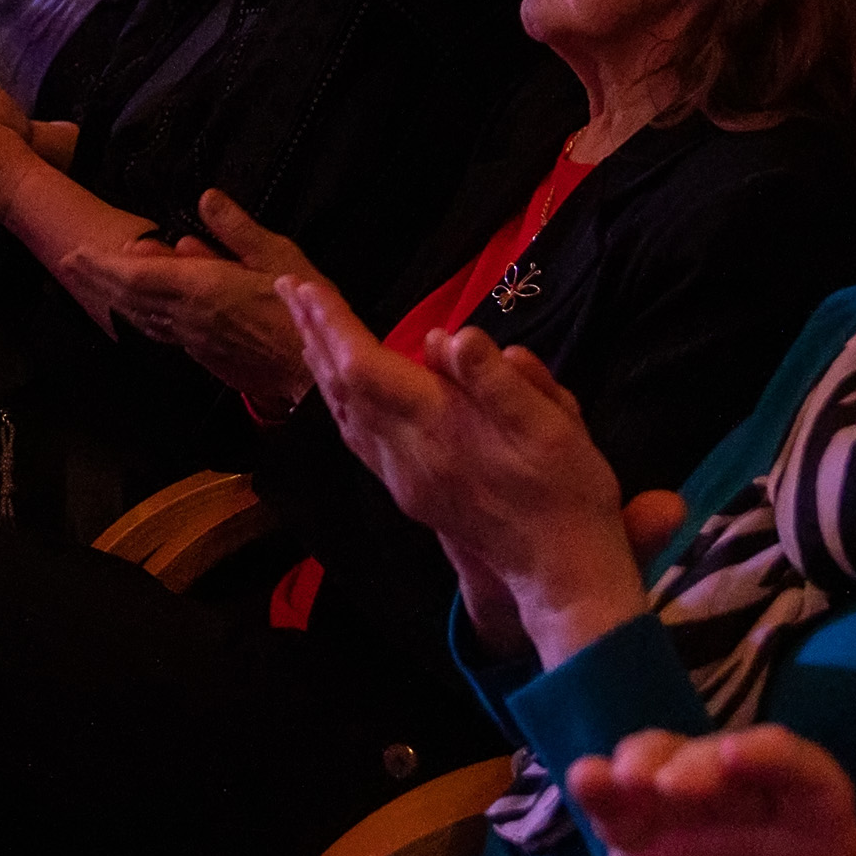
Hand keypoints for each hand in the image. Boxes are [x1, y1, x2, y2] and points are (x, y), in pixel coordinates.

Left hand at [51, 192, 328, 408]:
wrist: (316, 379)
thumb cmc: (304, 313)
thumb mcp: (278, 257)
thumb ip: (237, 229)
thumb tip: (206, 198)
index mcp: (201, 289)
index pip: (136, 276)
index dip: (102, 265)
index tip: (74, 254)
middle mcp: (188, 319)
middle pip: (131, 297)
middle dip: (98, 278)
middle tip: (71, 262)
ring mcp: (195, 343)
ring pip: (144, 317)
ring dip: (117, 297)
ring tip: (99, 280)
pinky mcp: (207, 358)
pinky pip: (164, 332)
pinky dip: (144, 316)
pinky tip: (145, 310)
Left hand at [284, 278, 676, 664]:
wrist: (561, 568)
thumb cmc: (566, 488)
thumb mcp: (552, 424)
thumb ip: (497, 379)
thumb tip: (449, 337)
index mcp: (439, 426)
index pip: (365, 367)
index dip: (333, 325)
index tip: (306, 287)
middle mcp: (406, 452)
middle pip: (342, 387)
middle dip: (314, 334)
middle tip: (289, 288)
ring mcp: (402, 477)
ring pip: (344, 416)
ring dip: (321, 367)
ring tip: (306, 327)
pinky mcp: (408, 492)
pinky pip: (357, 439)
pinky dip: (339, 403)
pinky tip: (339, 389)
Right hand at [575, 728, 855, 855]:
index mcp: (817, 820)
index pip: (798, 768)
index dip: (771, 754)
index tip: (741, 758)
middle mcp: (753, 806)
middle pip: (721, 757)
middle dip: (696, 760)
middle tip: (672, 788)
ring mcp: (693, 822)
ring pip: (665, 764)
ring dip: (643, 758)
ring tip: (624, 780)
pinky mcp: (643, 850)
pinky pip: (618, 809)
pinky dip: (597, 784)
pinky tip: (585, 777)